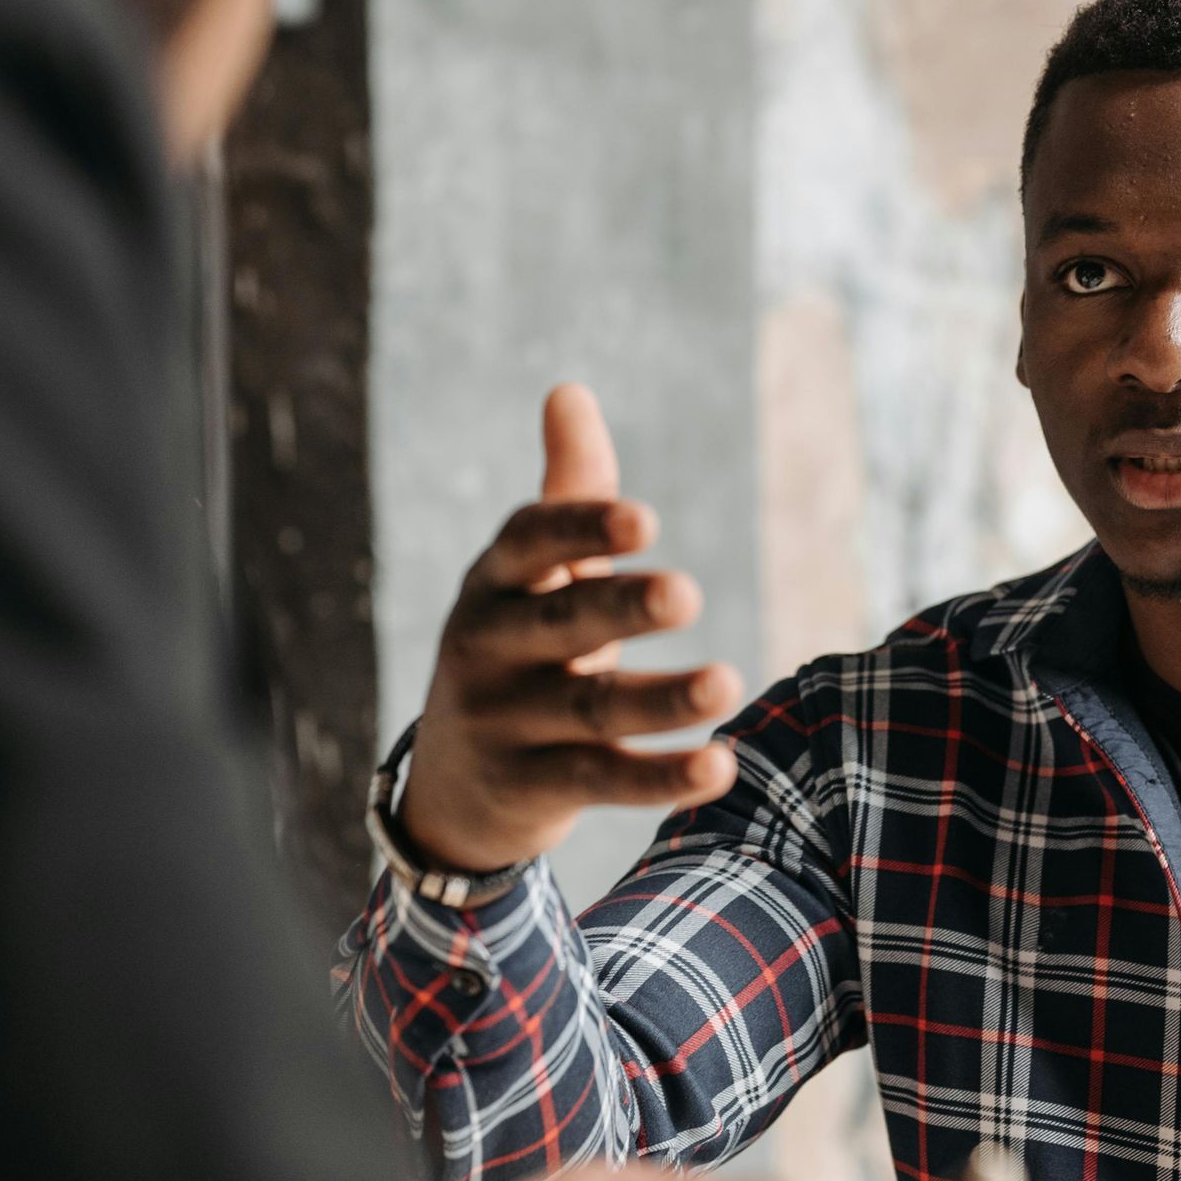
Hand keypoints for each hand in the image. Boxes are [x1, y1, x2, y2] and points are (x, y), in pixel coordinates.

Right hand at [399, 383, 742, 874]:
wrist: (452, 786)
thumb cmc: (517, 650)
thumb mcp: (531, 577)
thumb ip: (564, 492)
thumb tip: (570, 390)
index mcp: (494, 584)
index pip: (529, 545)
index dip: (581, 528)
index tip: (644, 518)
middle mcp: (489, 649)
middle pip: (562, 625)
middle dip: (621, 607)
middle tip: (687, 593)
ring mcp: (506, 724)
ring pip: (591, 710)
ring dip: (662, 700)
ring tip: (728, 682)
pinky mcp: (533, 790)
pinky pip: (602, 781)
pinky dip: (660, 777)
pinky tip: (721, 766)